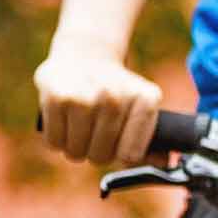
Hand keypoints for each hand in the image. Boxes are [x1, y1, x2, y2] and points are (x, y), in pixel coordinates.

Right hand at [33, 49, 166, 169]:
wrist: (85, 53)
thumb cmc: (115, 90)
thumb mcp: (140, 107)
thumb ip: (152, 140)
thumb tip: (164, 164)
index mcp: (145, 100)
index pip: (130, 156)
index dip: (119, 154)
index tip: (117, 141)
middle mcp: (116, 98)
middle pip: (100, 157)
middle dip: (94, 151)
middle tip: (94, 132)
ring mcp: (86, 97)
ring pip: (75, 152)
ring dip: (74, 147)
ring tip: (78, 126)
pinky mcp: (57, 98)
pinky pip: (53, 142)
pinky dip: (56, 138)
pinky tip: (63, 120)